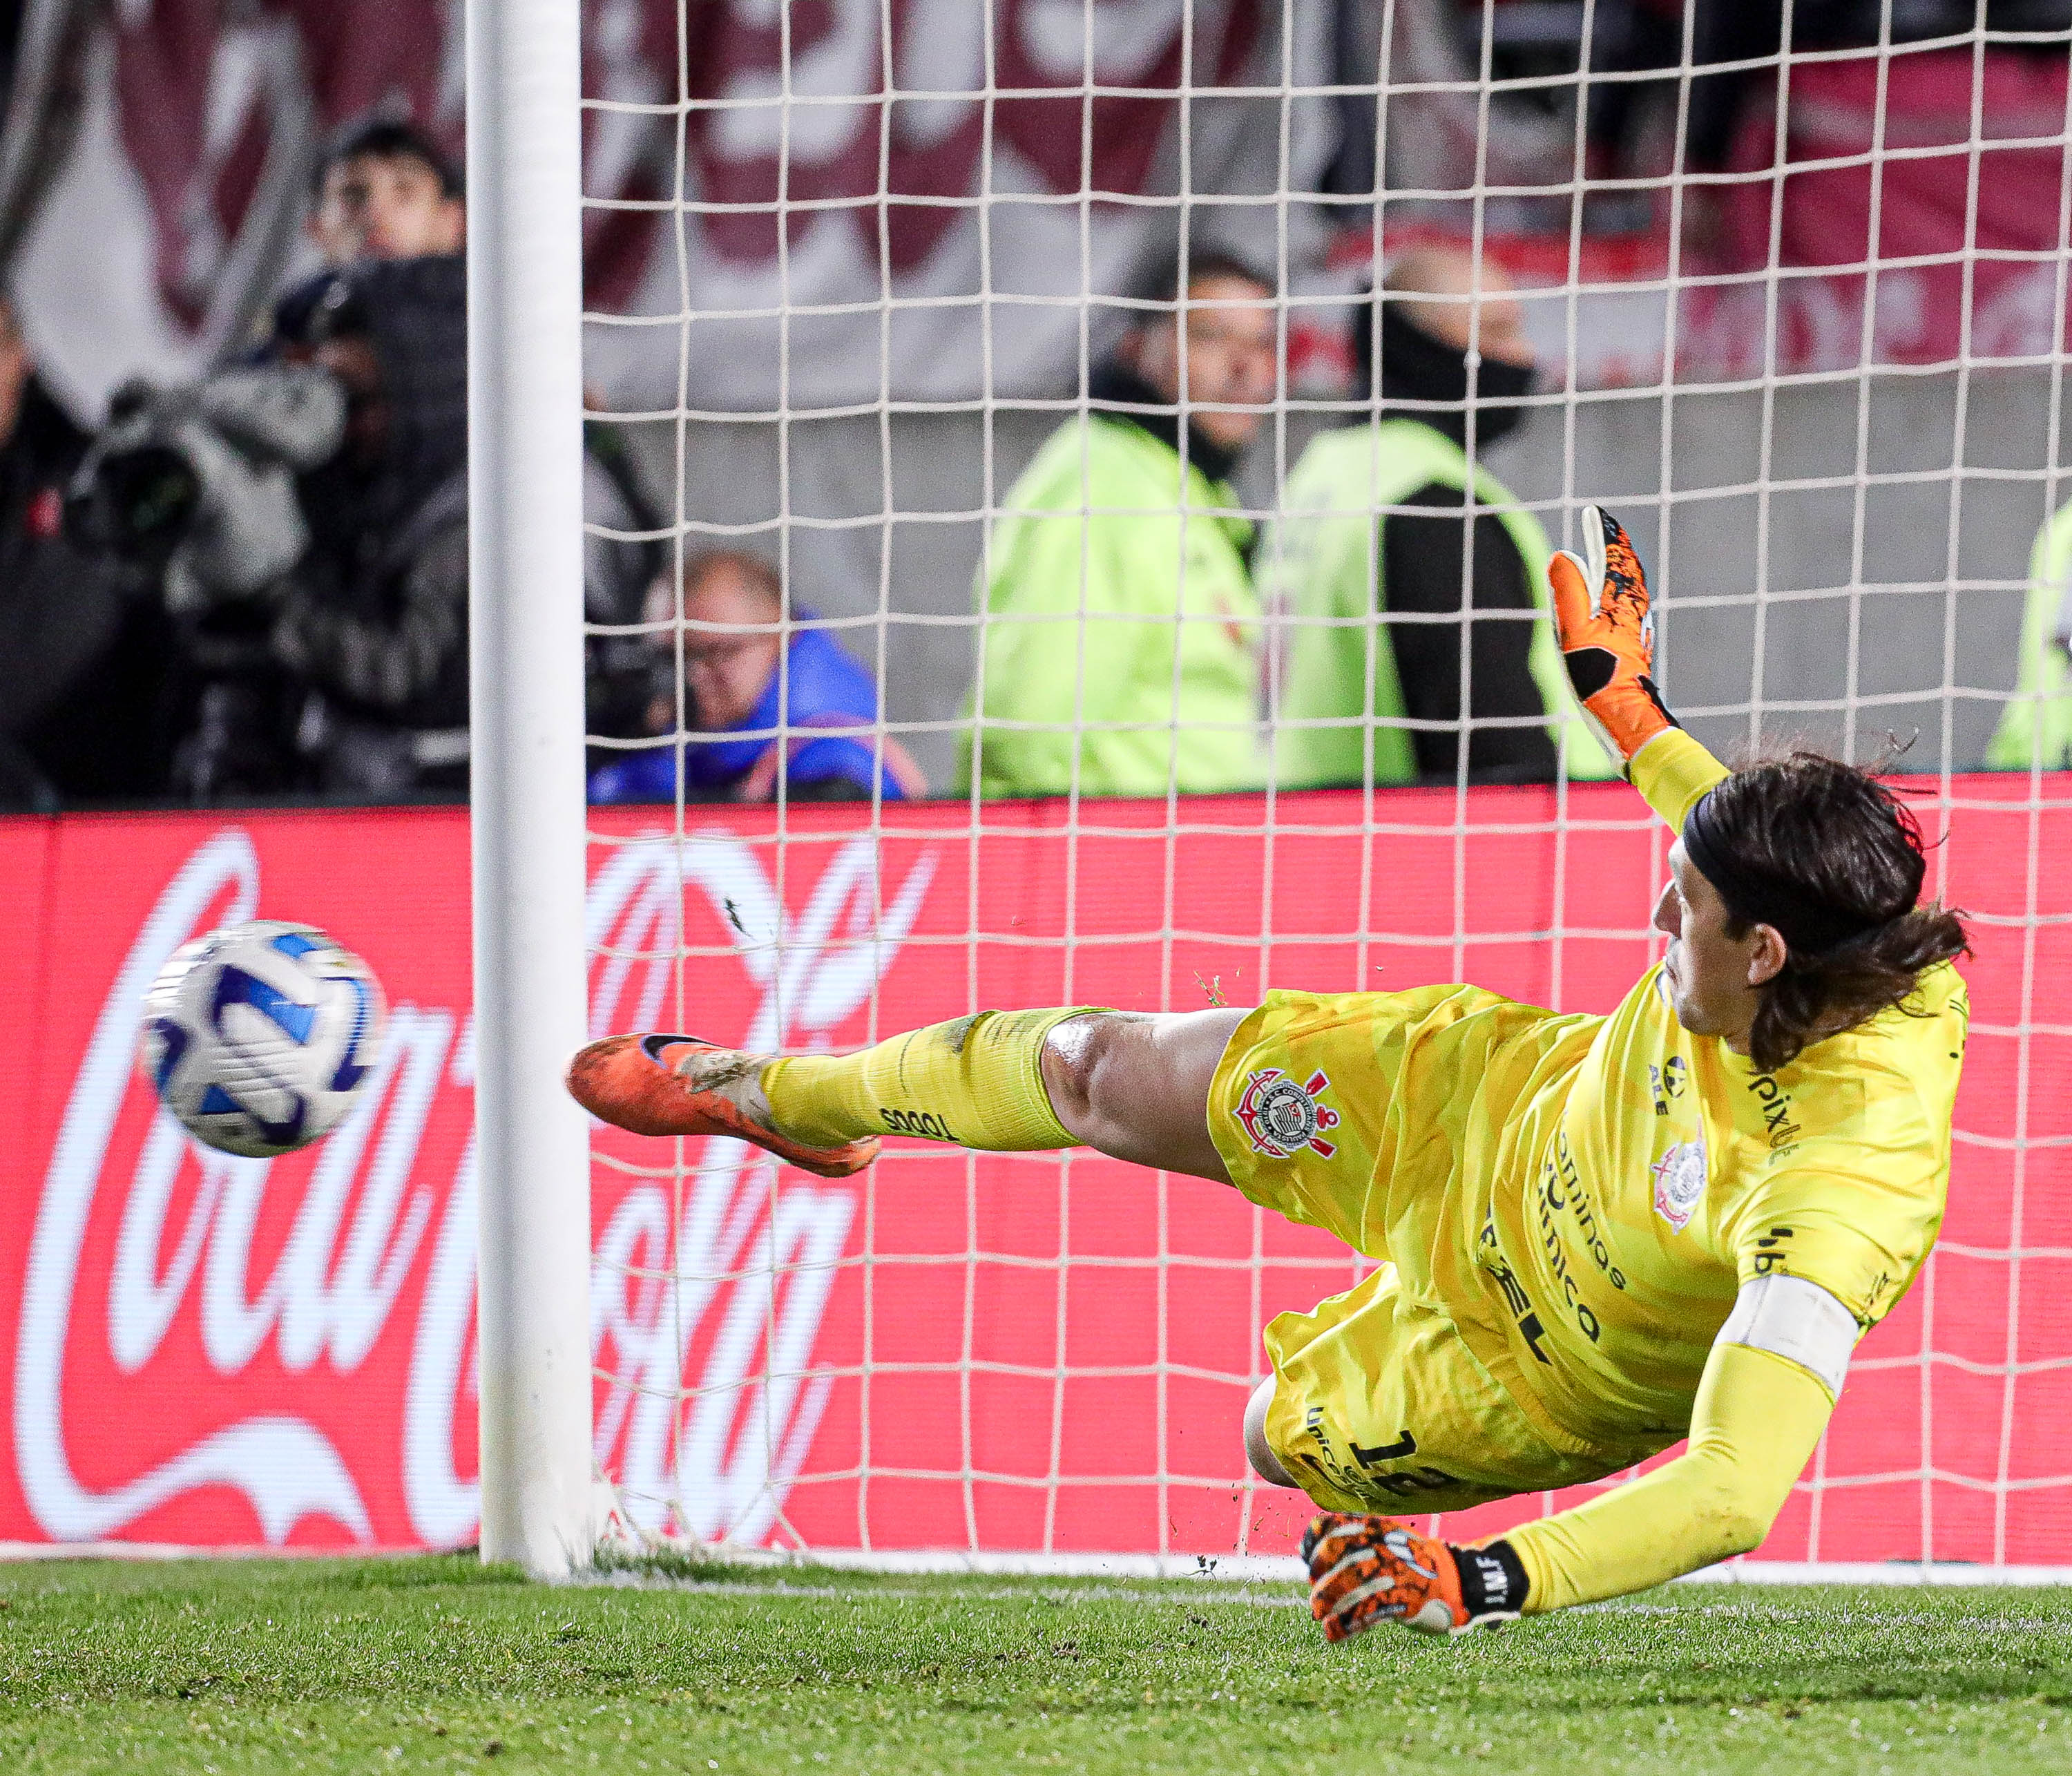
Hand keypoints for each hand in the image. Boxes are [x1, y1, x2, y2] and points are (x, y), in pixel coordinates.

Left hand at [1302, 1513, 1523, 1640]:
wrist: (1461, 1579)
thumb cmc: (1416, 1562)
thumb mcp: (1388, 1539)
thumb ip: (1354, 1542)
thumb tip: (1306, 1549)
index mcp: (1376, 1528)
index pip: (1332, 1526)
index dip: (1314, 1543)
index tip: (1306, 1559)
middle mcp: (1382, 1545)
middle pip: (1338, 1559)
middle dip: (1321, 1582)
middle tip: (1314, 1603)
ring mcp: (1394, 1571)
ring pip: (1350, 1586)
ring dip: (1330, 1604)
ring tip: (1320, 1617)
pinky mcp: (1403, 1599)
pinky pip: (1367, 1612)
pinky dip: (1346, 1625)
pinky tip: (1334, 1634)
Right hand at [1546, 504, 1678, 765]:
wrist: (1625, 714)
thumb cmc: (1599, 675)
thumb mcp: (1574, 631)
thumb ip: (1568, 591)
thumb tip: (1563, 556)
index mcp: (1618, 600)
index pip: (1612, 556)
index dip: (1602, 533)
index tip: (1594, 513)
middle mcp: (1631, 609)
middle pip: (1626, 568)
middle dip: (1614, 546)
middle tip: (1605, 527)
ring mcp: (1635, 627)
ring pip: (1630, 586)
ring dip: (1620, 567)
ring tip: (1612, 555)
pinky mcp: (1633, 644)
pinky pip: (1630, 605)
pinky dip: (1622, 590)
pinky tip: (1617, 601)